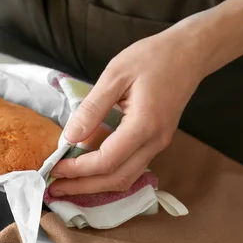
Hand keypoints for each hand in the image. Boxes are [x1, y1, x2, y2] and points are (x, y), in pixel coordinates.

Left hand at [49, 24, 206, 195]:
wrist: (190, 53)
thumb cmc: (152, 58)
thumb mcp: (115, 75)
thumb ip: (92, 108)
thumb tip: (69, 138)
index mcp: (144, 126)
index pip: (107, 161)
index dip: (78, 170)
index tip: (53, 170)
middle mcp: (155, 142)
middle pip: (117, 179)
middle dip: (84, 188)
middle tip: (55, 189)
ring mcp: (158, 144)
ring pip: (126, 177)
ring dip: (95, 184)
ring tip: (67, 182)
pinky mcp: (156, 140)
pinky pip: (131, 166)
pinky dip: (107, 172)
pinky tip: (87, 168)